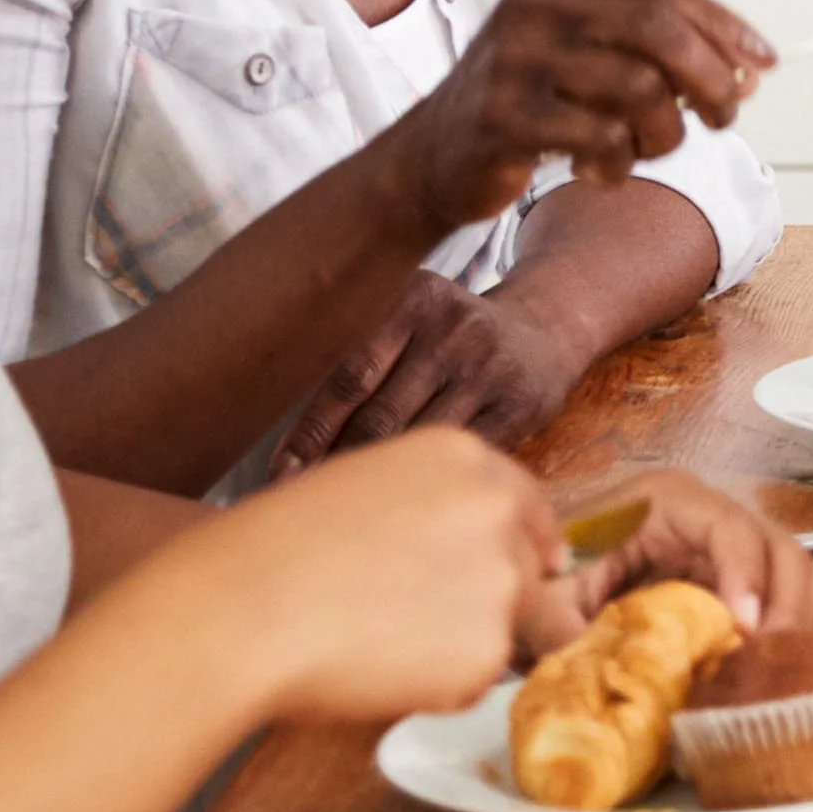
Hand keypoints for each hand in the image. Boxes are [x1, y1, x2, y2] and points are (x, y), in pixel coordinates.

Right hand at [150, 427, 557, 723]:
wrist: (238, 611)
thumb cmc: (271, 552)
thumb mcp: (361, 489)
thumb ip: (428, 507)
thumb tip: (474, 548)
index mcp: (462, 456)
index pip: (526, 505)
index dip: (513, 545)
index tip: (504, 571)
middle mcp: (496, 508)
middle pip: (527, 569)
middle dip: (487, 600)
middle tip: (411, 624)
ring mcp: (500, 578)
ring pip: (507, 627)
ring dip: (462, 646)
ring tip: (379, 645)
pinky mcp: (488, 648)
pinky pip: (478, 680)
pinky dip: (441, 690)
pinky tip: (379, 673)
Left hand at [267, 266, 593, 474]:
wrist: (540, 332)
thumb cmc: (445, 338)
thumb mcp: (406, 316)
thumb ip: (355, 352)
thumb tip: (271, 421)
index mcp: (412, 299)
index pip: (347, 376)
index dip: (309, 432)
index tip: (278, 476)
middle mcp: (453, 328)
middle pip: (378, 414)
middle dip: (335, 464)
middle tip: (299, 504)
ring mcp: (489, 368)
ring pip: (417, 439)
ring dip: (376, 480)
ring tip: (338, 512)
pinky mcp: (520, 406)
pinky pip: (460, 455)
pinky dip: (428, 482)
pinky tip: (401, 506)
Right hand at [382, 0, 774, 235]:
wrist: (433, 156)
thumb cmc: (533, 101)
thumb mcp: (589, 53)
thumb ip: (659, 48)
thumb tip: (752, 67)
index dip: (723, 26)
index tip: (766, 65)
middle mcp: (533, 2)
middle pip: (658, 29)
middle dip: (710, 77)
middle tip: (725, 116)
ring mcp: (514, 56)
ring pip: (640, 88)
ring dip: (664, 133)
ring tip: (646, 149)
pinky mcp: (503, 114)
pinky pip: (602, 137)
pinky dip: (620, 163)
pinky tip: (603, 171)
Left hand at [514, 469, 812, 662]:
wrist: (539, 578)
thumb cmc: (544, 573)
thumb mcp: (545, 599)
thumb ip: (568, 631)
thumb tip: (609, 679)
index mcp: (669, 502)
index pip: (732, 529)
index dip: (747, 577)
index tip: (744, 631)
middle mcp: (712, 518)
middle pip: (782, 550)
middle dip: (784, 608)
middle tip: (765, 666)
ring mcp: (731, 552)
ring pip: (797, 575)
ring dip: (793, 624)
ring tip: (764, 675)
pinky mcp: (737, 584)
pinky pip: (785, 601)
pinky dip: (786, 634)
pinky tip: (756, 672)